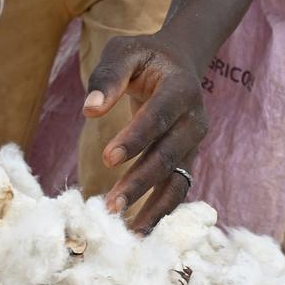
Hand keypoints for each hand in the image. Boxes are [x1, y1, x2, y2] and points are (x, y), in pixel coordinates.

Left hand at [83, 33, 208, 233]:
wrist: (177, 63)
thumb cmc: (144, 58)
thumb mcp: (123, 52)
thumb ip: (107, 77)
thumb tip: (90, 110)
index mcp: (181, 88)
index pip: (159, 116)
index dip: (136, 138)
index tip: (107, 158)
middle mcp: (194, 119)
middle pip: (168, 155)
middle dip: (140, 182)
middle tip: (110, 206)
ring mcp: (194, 143)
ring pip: (177, 180)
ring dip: (154, 207)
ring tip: (128, 232)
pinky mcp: (187, 160)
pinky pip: (177, 189)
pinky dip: (160, 212)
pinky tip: (138, 230)